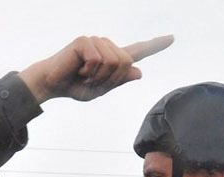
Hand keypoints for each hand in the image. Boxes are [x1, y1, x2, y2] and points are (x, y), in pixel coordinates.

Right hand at [19, 35, 173, 103]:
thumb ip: (118, 82)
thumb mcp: (99, 90)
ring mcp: (96, 41)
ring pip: (113, 62)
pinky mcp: (85, 41)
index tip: (172, 38)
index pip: (137, 51)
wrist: (51, 84)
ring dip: (98, 77)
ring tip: (84, 76)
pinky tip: (78, 70)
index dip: (155, 45)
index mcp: (112, 58)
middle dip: (110, 79)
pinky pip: (98, 60)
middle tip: (91, 81)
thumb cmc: (73, 87)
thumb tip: (139, 72)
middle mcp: (107, 46)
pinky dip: (89, 72)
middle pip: (125, 63)